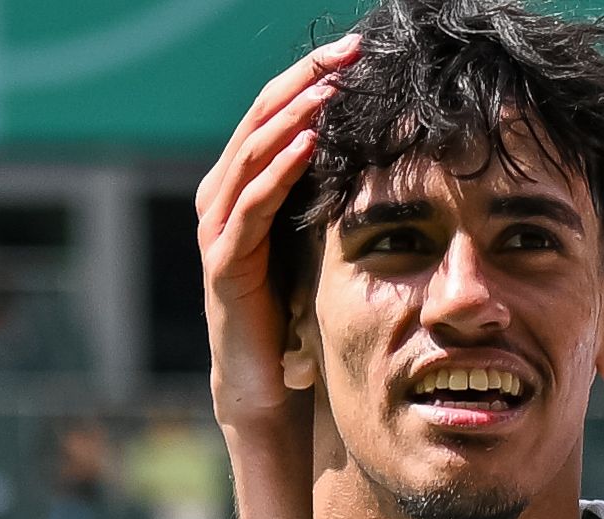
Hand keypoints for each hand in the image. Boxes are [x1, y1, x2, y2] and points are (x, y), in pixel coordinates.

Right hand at [197, 37, 351, 447]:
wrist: (265, 385)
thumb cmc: (295, 311)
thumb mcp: (317, 239)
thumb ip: (330, 194)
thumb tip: (384, 149)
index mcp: (244, 184)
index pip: (277, 110)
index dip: (313, 76)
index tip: (357, 49)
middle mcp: (223, 196)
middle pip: (262, 117)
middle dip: (307, 81)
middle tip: (349, 51)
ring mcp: (219, 228)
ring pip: (253, 152)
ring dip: (294, 114)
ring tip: (331, 87)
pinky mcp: (225, 263)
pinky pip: (251, 205)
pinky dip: (278, 170)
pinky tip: (308, 143)